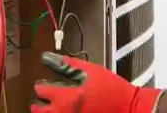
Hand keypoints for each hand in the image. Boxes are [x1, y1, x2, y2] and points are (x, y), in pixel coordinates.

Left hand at [32, 52, 163, 112]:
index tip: (44, 83)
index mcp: (64, 96)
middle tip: (45, 99)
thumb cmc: (111, 88)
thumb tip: (48, 58)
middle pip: (37, 110)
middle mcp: (62, 112)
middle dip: (39, 104)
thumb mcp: (91, 71)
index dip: (41, 85)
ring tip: (52, 108)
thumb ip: (69, 65)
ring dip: (46, 112)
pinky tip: (65, 111)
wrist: (128, 108)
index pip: (40, 90)